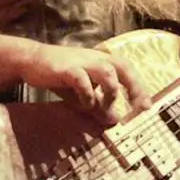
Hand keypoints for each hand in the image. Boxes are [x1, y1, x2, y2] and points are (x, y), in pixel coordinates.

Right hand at [22, 43, 152, 123]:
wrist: (32, 61)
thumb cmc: (61, 77)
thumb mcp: (82, 95)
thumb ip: (98, 106)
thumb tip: (114, 122)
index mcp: (102, 61)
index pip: (127, 70)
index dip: (139, 87)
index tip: (146, 107)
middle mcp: (96, 58)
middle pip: (124, 67)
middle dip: (134, 87)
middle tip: (139, 107)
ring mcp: (82, 62)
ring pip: (107, 72)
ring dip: (110, 92)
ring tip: (103, 106)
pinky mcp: (67, 68)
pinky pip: (82, 80)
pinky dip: (87, 95)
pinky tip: (84, 104)